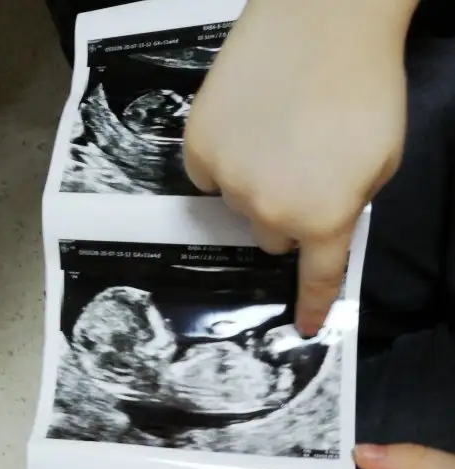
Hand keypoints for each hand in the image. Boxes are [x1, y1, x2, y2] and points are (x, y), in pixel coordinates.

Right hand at [184, 0, 416, 335]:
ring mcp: (230, 181)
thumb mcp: (380, 163)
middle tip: (300, 166)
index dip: (310, 306)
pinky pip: (205, 174)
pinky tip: (242, 124)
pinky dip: (222, 158)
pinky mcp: (199, 147)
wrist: (325, 17)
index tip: (303, 328)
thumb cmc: (367, 87)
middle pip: (272, 237)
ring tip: (273, 133)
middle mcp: (271, 214)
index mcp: (323, 221)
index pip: (315, 280)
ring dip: (253, 183)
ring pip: (238, 205)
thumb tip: (319, 226)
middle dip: (285, 214)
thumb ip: (348, 206)